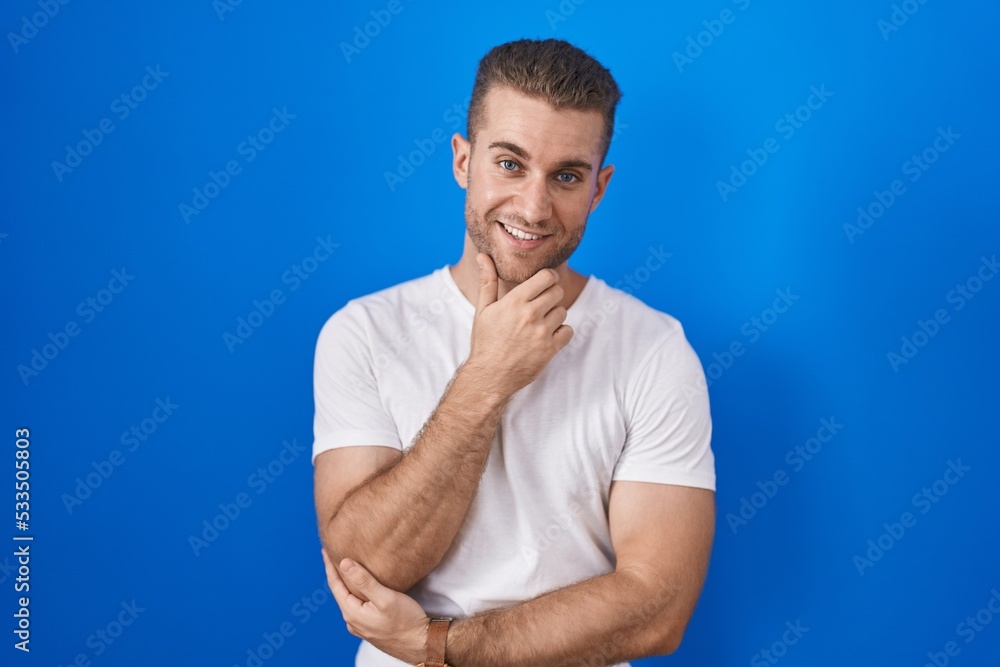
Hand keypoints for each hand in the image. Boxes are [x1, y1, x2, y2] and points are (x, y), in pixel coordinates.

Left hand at [322, 550, 428, 663]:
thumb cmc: (406, 621)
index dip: (329, 566)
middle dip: (337, 574)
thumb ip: (364, 581)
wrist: (421, 644)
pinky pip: (358, 606)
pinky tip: (362, 589)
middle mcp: (352, 622)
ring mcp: (361, 626)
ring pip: (349, 600)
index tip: (325, 550)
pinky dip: (356, 593)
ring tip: (347, 569)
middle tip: (334, 555)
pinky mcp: (371, 628)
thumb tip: (344, 564)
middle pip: (340, 592)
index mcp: (352, 613)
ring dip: (347, 584)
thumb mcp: (385, 598)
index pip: (335, 585)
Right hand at [467, 252, 573, 394]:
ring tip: (539, 324)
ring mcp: (542, 332)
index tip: (543, 283)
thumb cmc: (485, 341)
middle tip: (540, 305)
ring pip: (562, 311)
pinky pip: (568, 331)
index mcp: (515, 301)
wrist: (489, 375)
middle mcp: (530, 314)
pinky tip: (546, 337)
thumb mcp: (483, 309)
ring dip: (554, 316)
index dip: (548, 278)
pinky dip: (561, 333)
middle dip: (551, 296)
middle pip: (557, 292)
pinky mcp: (550, 349)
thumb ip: (488, 281)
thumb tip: (482, 255)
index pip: (546, 276)